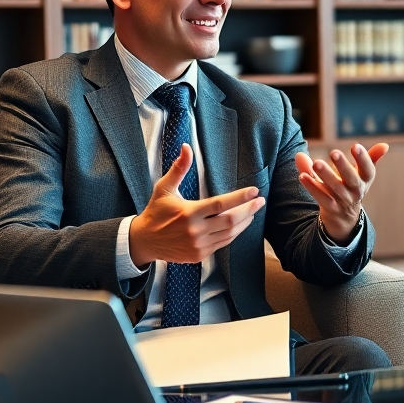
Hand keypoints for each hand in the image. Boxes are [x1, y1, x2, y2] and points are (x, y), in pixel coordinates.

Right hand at [129, 143, 264, 267]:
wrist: (143, 241)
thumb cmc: (156, 211)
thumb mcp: (164, 188)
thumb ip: (179, 168)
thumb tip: (186, 147)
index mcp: (189, 213)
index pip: (220, 204)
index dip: (240, 197)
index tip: (254, 191)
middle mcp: (195, 231)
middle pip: (230, 220)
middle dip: (249, 210)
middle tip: (260, 201)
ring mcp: (198, 245)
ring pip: (230, 234)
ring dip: (244, 222)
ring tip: (253, 211)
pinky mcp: (199, 255)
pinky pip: (223, 243)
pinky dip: (234, 233)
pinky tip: (240, 224)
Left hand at [295, 143, 388, 244]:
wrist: (345, 216)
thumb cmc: (352, 185)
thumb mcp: (363, 173)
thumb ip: (370, 157)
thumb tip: (385, 145)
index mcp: (365, 180)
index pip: (368, 170)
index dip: (363, 158)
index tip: (355, 146)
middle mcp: (356, 191)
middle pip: (351, 179)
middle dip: (343, 166)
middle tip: (334, 152)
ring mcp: (343, 201)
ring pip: (335, 189)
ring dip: (325, 175)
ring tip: (316, 163)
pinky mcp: (330, 208)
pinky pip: (321, 198)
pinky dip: (312, 187)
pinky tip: (302, 175)